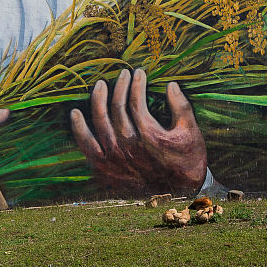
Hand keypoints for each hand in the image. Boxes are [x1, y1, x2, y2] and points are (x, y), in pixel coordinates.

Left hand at [70, 68, 206, 192]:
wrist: (180, 193)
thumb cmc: (188, 160)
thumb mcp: (191, 132)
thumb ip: (181, 106)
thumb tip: (171, 84)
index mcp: (149, 134)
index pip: (136, 101)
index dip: (136, 83)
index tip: (138, 73)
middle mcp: (129, 145)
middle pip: (117, 107)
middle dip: (120, 87)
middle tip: (122, 74)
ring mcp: (115, 157)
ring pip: (100, 121)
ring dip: (99, 100)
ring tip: (101, 85)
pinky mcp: (106, 168)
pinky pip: (87, 146)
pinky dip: (79, 129)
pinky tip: (75, 113)